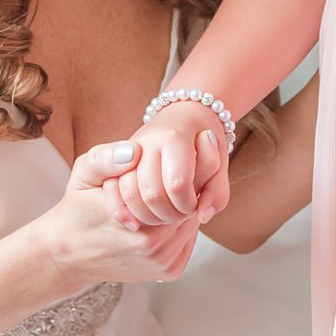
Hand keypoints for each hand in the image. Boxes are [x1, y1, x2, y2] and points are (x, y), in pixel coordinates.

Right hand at [39, 141, 201, 284]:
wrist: (70, 253)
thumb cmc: (79, 210)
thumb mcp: (84, 174)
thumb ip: (107, 158)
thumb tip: (134, 151)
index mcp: (135, 218)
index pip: (182, 186)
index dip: (185, 168)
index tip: (183, 156)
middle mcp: (152, 245)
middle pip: (191, 206)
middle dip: (186, 188)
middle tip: (179, 171)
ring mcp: (162, 262)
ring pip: (192, 223)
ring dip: (185, 208)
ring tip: (172, 191)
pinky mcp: (168, 271)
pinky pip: (188, 241)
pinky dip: (182, 227)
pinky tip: (166, 216)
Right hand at [105, 105, 230, 227]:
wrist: (180, 114)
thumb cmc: (203, 140)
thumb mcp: (220, 162)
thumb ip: (217, 191)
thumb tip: (202, 216)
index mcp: (174, 136)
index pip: (178, 184)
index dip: (188, 204)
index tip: (194, 204)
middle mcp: (147, 142)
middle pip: (153, 194)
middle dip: (169, 214)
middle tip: (180, 212)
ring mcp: (127, 153)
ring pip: (131, 196)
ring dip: (149, 217)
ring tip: (164, 215)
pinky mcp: (115, 163)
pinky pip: (114, 196)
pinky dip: (127, 213)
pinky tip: (140, 221)